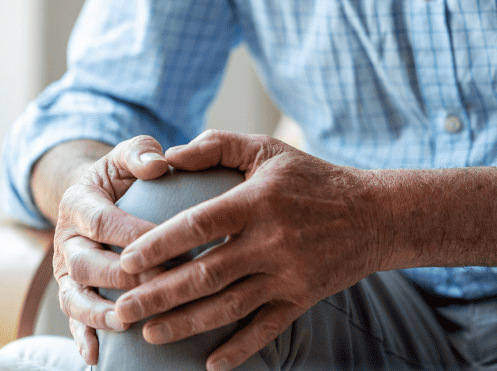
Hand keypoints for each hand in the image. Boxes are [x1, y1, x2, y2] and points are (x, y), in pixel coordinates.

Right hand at [52, 136, 170, 364]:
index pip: (103, 221)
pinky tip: (97, 356)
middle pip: (87, 263)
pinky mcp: (70, 291)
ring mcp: (65, 269)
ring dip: (99, 312)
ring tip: (127, 322)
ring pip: (74, 295)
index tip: (168, 245)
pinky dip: (81, 337)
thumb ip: (141, 152)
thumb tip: (159, 164)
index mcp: (79, 202)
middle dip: (122, 277)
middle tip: (160, 286)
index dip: (133, 235)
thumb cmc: (120, 176)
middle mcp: (66, 238)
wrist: (94, 195)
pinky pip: (70, 318)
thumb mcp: (127, 155)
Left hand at [112, 130, 388, 370]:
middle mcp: (270, 241)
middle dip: (158, 296)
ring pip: (229, 307)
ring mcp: (287, 274)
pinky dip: (239, 349)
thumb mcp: (266, 149)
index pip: (198, 225)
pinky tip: (209, 364)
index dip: (160, 244)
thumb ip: (215, 146)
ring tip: (148, 335)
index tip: (127, 260)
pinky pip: (266, 329)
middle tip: (121, 310)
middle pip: (205, 274)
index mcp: (255, 202)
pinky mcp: (302, 298)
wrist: (375, 215)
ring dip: (185, 325)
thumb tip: (167, 156)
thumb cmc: (312, 177)